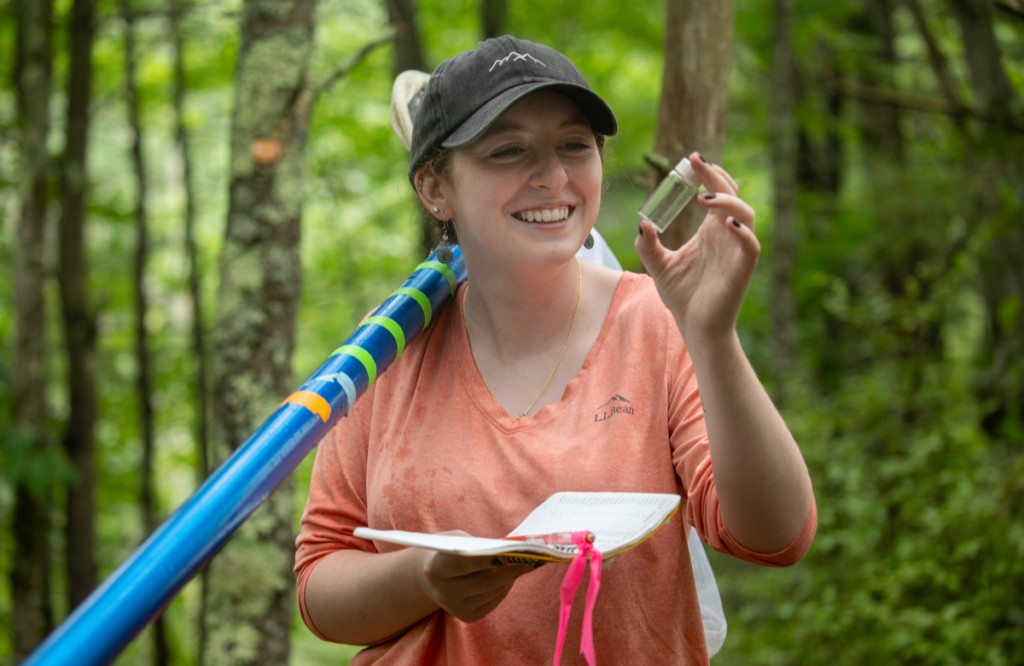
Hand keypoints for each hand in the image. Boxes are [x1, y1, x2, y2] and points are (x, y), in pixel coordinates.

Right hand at [415, 534, 537, 622]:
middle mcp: (443, 592)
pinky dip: (505, 586)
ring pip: (492, 591)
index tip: (513, 549)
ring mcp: (455, 608)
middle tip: (532, 557)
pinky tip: (511, 575)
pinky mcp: (467, 617)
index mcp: (435, 568)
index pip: (464, 562)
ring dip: (511, 576)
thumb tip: (515, 552)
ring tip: (526, 562)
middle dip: (510, 568)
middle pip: (484, 581)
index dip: (489, 556)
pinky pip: (493, 600)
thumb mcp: (460, 540)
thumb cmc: (452, 549)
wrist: (432, 575)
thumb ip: (481, 546)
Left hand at [634, 152, 759, 342]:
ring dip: (728, 201)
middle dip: (716, 176)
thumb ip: (648, 245)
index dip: (707, 173)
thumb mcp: (658, 266)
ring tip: (703, 197)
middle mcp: (726, 236)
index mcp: (711, 230)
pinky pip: (751, 245)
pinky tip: (727, 223)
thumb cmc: (682, 297)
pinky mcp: (741, 270)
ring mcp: (736, 251)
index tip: (690, 159)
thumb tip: (642, 222)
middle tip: (696, 163)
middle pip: (731, 195)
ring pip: (746, 214)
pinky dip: (744, 232)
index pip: (715, 192)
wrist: (695, 328)